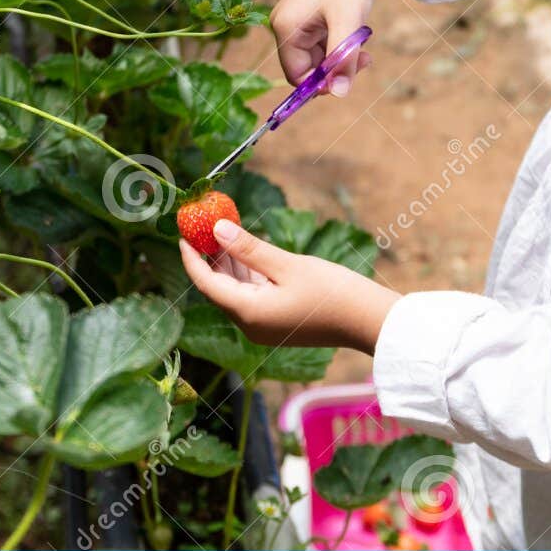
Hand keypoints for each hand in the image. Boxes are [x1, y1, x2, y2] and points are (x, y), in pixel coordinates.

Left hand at [180, 219, 399, 354]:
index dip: (190, 257)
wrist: (368, 321)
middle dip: (208, 256)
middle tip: (201, 225)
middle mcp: (251, 324)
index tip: (183, 232)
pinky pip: (252, 296)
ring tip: (221, 231)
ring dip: (228, 263)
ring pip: (235, 291)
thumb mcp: (287, 265)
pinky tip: (246, 251)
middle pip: (218, 288)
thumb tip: (217, 229)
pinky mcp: (277, 321)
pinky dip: (247, 273)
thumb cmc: (332, 292)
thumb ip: (249, 248)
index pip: (205, 283)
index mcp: (248, 313)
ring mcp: (264, 325)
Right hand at [270, 0, 420, 90]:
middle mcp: (285, 24)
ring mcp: (297, 21)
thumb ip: (342, 60)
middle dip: (335, 69)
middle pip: (307, 68)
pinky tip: (356, 32)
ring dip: (342, 56)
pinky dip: (341, 44)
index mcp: (285, 26)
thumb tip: (340, 94)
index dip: (322, 84)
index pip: (296, 75)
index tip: (349, 80)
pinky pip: (324, 45)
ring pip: (319, 58)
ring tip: (363, 42)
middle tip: (364, 60)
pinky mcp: (310, 17)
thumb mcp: (349, 24)